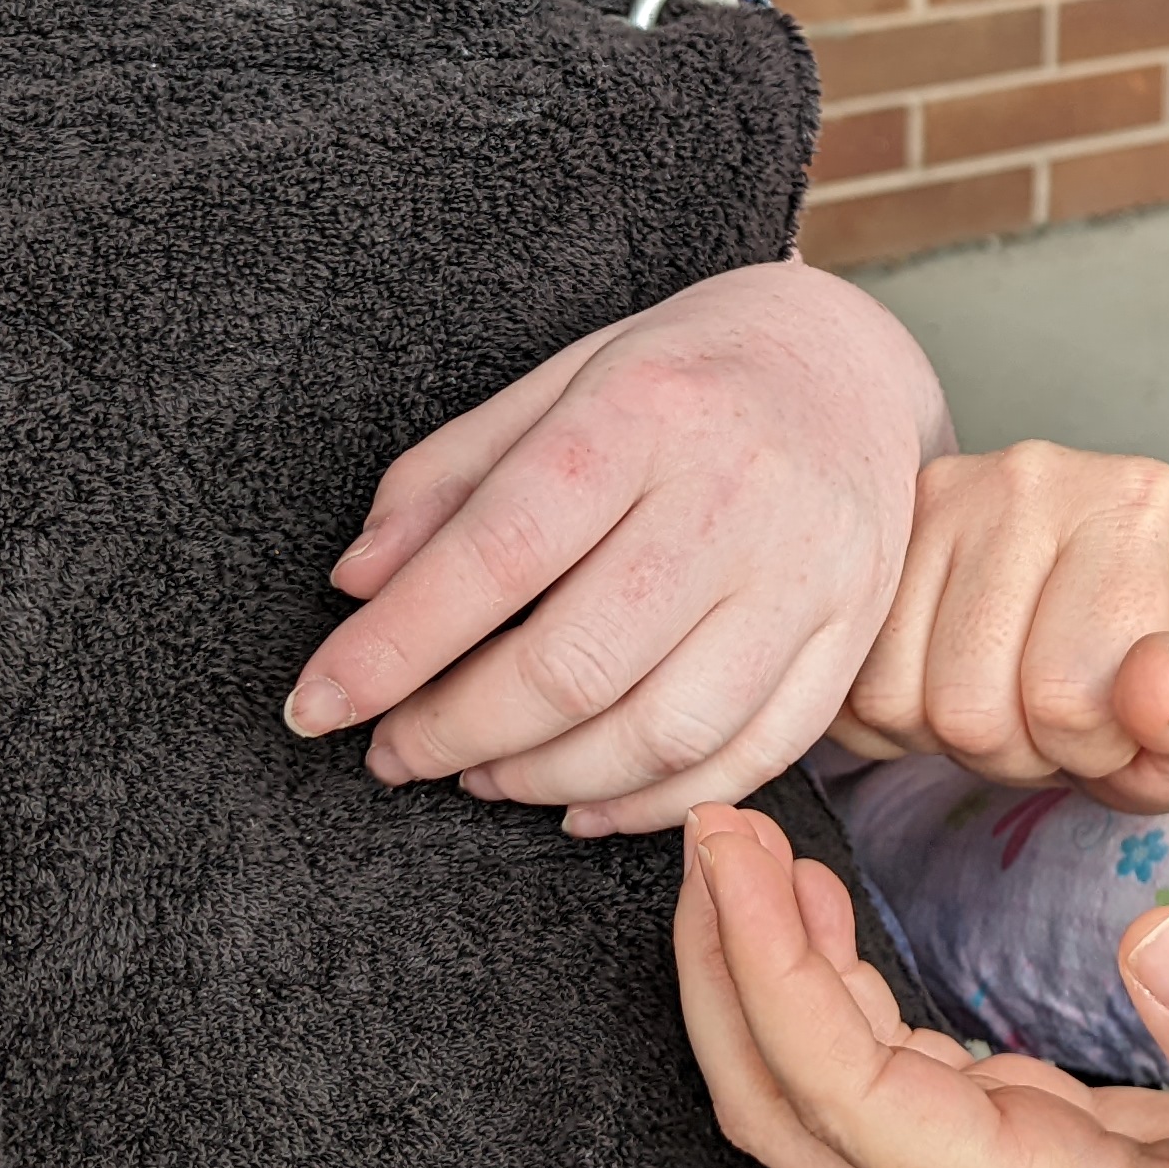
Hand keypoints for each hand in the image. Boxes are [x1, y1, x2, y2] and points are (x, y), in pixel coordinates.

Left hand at [286, 259, 950, 835]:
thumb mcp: (555, 381)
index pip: (498, 551)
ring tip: (484, 773)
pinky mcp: (852, 634)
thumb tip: (356, 587)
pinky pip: (750, 758)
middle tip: (397, 750)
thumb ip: (449, 479)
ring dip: (547, 780)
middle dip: (457, 732)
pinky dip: (651, 805)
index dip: (393, 646)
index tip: (316, 704)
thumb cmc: (680, 376)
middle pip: (578, 663)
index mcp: (646, 410)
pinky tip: (583, 800)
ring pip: (665, 732)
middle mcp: (739, 493)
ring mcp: (811, 572)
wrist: (848, 361)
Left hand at [674, 798, 1168, 1167]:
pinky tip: (826, 926)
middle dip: (722, 971)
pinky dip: (822, 1001)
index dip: (774, 975)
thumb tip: (1162, 938)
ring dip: (757, 983)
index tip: (741, 851)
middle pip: (789, 1114)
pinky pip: (873, 1095)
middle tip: (707, 827)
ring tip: (746, 856)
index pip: (853, 1100)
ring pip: (816, 1111)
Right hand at [836, 443, 1168, 809]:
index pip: (1063, 696)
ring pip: (895, 693)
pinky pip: (852, 677)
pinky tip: (957, 686)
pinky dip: (897, 717)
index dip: (1093, 746)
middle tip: (1069, 718)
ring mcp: (946, 491)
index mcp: (1138, 506)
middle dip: (1021, 748)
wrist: (1159, 628)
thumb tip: (1150, 687)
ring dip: (954, 736)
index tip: (1129, 722)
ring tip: (1018, 699)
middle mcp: (1035, 476)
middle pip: (967, 703)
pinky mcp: (887, 532)